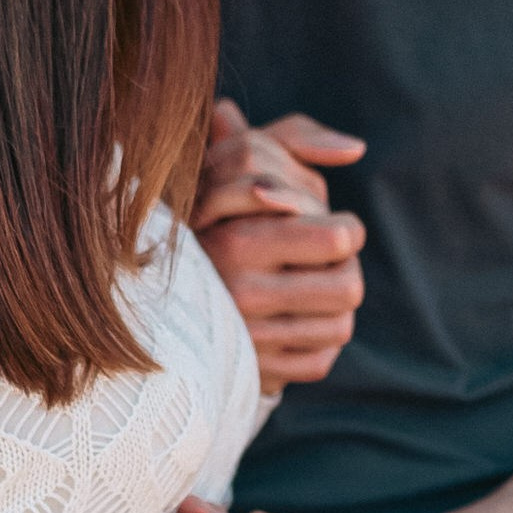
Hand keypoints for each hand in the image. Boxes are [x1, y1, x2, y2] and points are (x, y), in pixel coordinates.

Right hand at [193, 101, 368, 390]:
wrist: (157, 291)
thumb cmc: (212, 210)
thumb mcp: (238, 161)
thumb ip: (294, 139)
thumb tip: (356, 147)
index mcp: (237, 241)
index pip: (338, 239)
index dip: (346, 230)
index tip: (332, 228)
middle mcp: (240, 294)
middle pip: (349, 286)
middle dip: (347, 269)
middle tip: (330, 261)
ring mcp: (248, 340)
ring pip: (342, 325)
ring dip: (336, 305)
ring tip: (315, 287)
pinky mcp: (258, 373)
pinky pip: (321, 360)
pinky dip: (318, 342)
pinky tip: (299, 321)